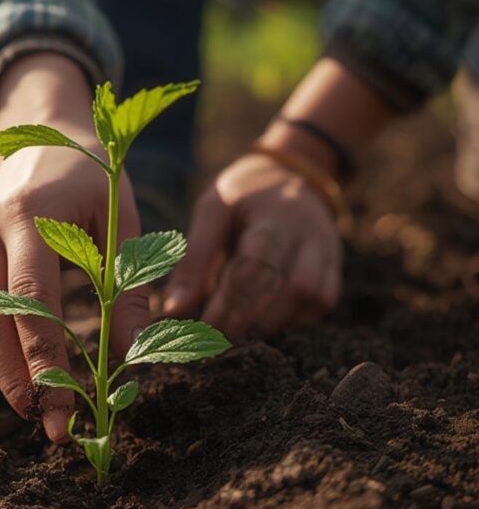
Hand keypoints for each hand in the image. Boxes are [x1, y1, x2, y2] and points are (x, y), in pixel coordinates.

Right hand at [0, 54, 149, 442]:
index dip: (44, 361)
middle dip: (14, 379)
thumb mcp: (123, 217)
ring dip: (0, 370)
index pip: (31, 301)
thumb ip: (128, 284)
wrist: (42, 124)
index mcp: (28, 215)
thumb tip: (131, 356)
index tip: (62, 409)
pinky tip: (24, 376)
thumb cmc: (94, 172)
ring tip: (33, 410)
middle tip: (44, 426)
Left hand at [164, 153, 340, 336]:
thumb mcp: (212, 213)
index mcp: (272, 214)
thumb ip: (194, 262)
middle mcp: (308, 231)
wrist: (289, 174)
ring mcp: (327, 248)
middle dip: (251, 316)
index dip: (230, 302)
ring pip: (312, 296)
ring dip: (274, 320)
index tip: (204, 326)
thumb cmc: (242, 197)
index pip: (257, 264)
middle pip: (290, 285)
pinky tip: (266, 318)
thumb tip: (174, 312)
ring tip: (240, 328)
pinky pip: (322, 302)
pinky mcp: (335, 265)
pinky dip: (294, 318)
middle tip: (218, 334)